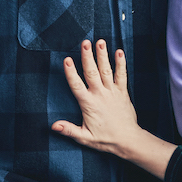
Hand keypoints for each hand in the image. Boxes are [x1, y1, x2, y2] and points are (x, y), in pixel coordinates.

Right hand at [52, 41, 174, 180]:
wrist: (128, 140)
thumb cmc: (105, 139)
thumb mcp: (84, 137)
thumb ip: (69, 130)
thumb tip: (53, 126)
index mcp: (88, 104)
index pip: (77, 85)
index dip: (71, 72)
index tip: (66, 60)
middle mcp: (100, 94)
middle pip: (92, 72)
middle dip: (88, 56)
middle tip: (85, 43)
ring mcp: (112, 92)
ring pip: (106, 70)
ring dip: (103, 55)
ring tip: (100, 42)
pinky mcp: (123, 92)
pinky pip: (122, 75)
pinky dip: (121, 63)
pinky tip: (119, 52)